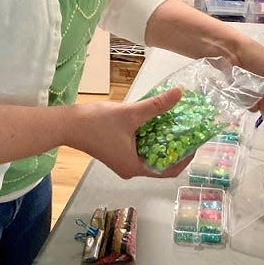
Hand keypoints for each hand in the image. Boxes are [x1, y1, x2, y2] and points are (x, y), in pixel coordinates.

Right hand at [66, 87, 188, 178]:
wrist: (68, 124)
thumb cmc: (96, 123)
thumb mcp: (130, 113)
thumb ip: (156, 105)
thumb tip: (179, 94)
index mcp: (135, 167)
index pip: (169, 170)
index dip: (185, 157)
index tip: (195, 141)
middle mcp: (130, 168)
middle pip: (161, 162)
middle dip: (175, 147)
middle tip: (186, 129)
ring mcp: (122, 161)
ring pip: (150, 154)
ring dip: (162, 141)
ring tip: (173, 123)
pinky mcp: (117, 152)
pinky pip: (140, 148)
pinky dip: (149, 138)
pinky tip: (153, 121)